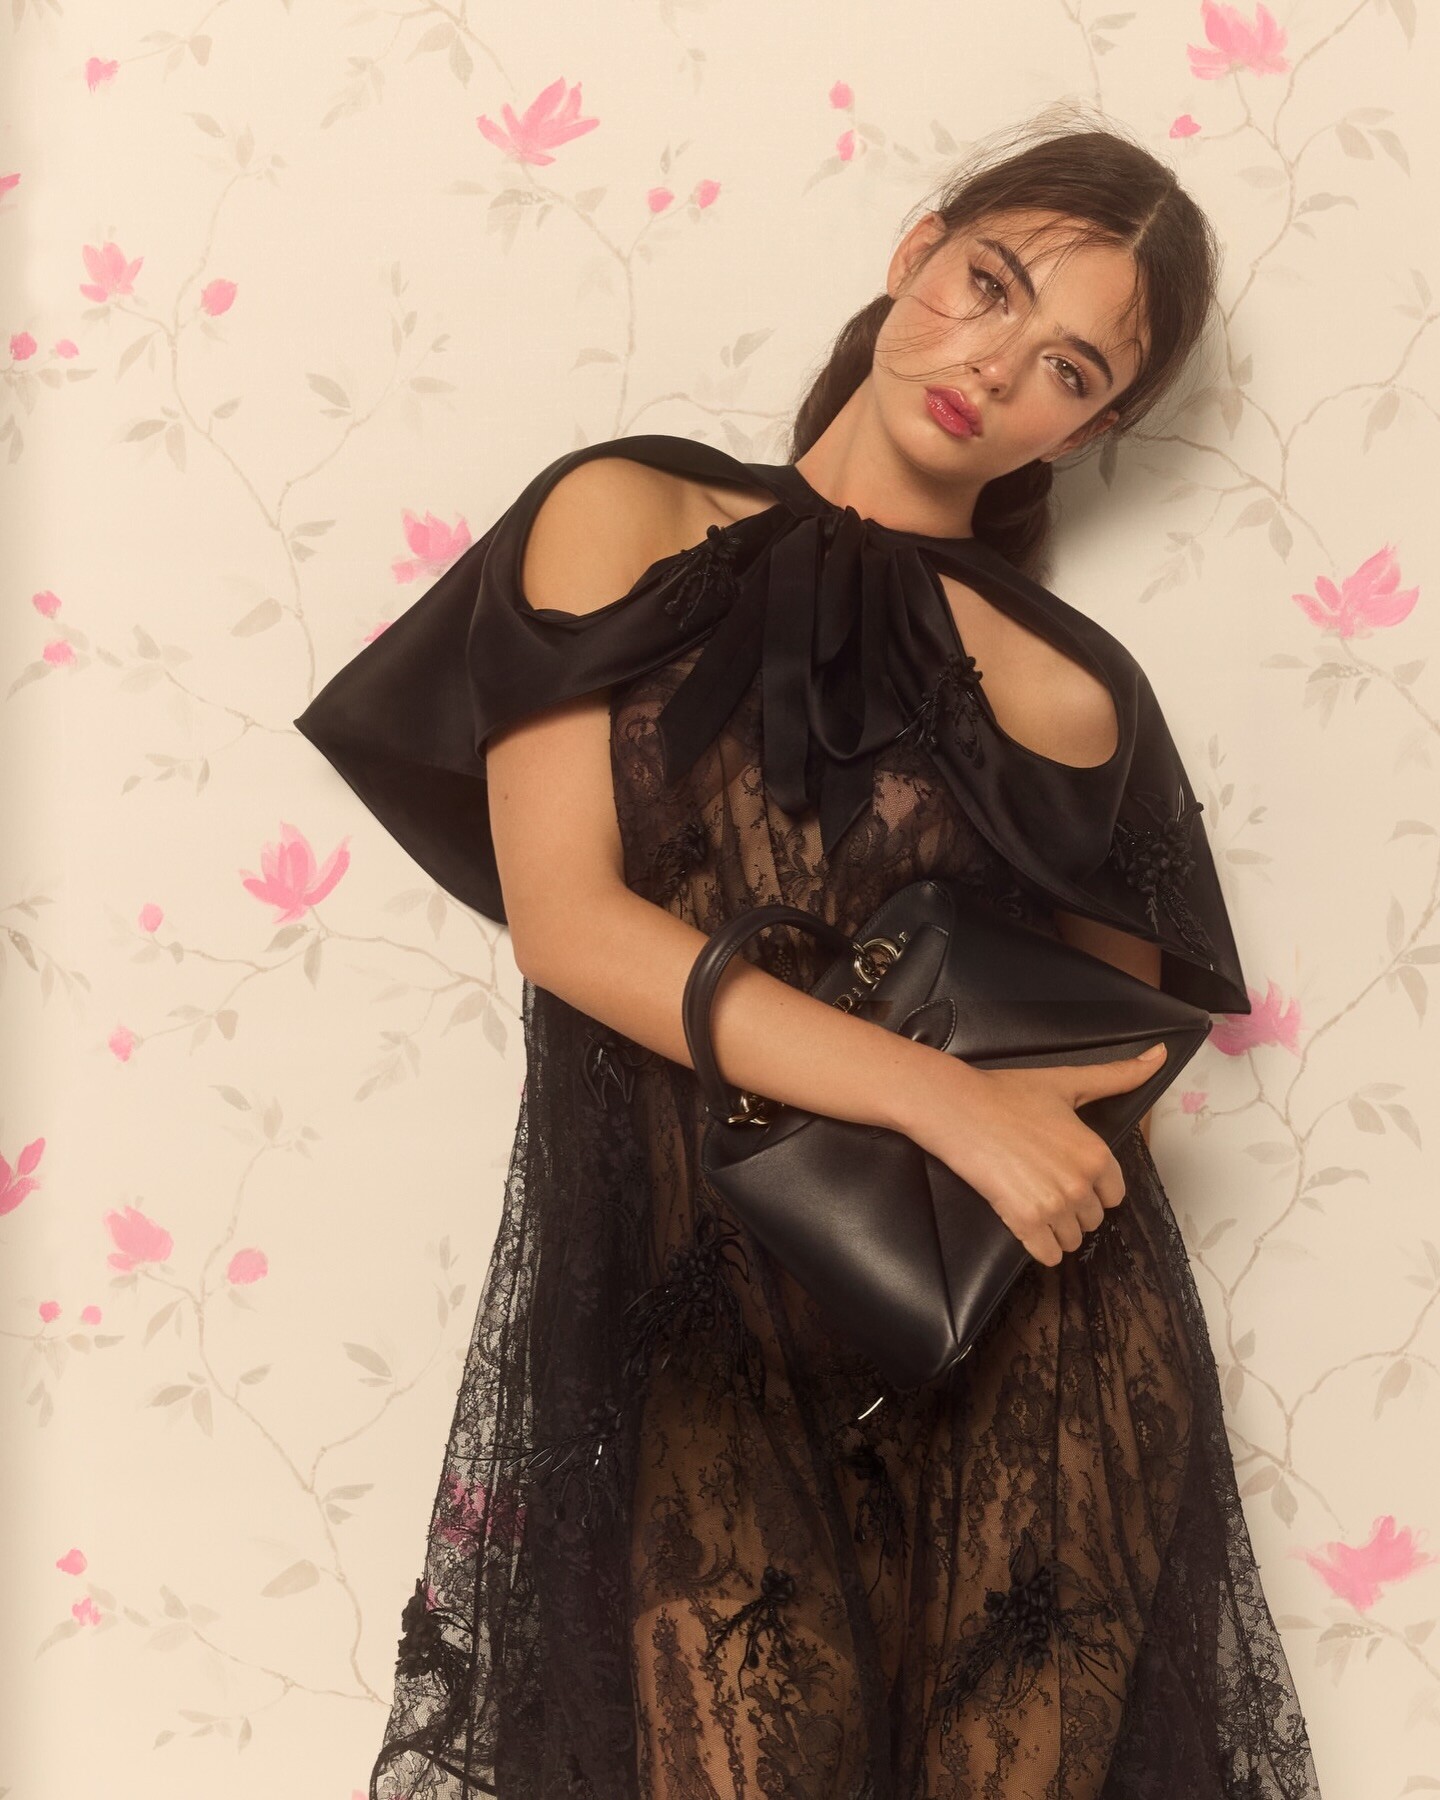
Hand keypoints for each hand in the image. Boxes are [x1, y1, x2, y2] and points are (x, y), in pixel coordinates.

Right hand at [902, 1044, 1166, 1267]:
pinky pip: (1047, 1255)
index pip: (1114, 1195)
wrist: (958, 1108)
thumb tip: (1161, 1054)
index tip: (1066, 1172)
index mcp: (1096, 1154)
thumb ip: (1118, 1076)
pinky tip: (1026, 1225)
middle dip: (1073, 1208)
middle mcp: (1081, 1183)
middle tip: (1044, 1184)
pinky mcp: (1023, 1221)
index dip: (1092, 1186)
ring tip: (1033, 1202)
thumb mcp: (1067, 1082)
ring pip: (1071, 1240)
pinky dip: (1040, 1247)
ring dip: (1056, 1229)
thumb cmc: (1008, 1093)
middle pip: (1092, 1220)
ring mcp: (1053, 1205)